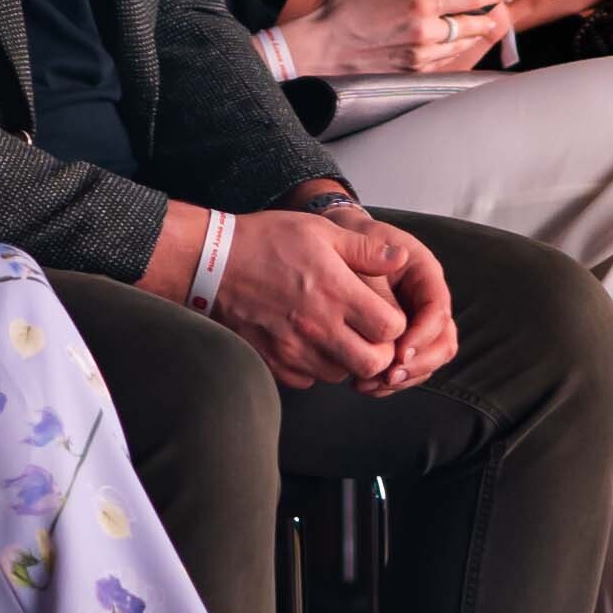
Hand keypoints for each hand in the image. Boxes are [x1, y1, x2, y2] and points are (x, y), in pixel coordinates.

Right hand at [206, 202, 457, 392]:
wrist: (211, 263)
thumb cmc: (266, 242)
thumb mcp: (321, 232)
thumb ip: (366, 249)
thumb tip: (400, 257)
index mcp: (336, 292)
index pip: (391, 329)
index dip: (396, 324)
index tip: (384, 314)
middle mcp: (318, 327)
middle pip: (372, 363)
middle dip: (378, 352)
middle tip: (368, 334)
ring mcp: (294, 349)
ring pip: (341, 375)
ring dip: (346, 360)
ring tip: (337, 336)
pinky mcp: (273, 362)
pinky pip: (308, 380)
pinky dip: (314, 368)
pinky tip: (309, 344)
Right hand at [286, 0, 518, 74]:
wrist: (322, 51)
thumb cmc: (344, 10)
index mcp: (419, 3)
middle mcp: (426, 32)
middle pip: (470, 26)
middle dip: (485, 18)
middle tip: (494, 12)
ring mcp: (420, 57)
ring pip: (459, 46)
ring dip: (471, 36)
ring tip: (478, 28)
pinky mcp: (412, 73)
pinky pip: (443, 62)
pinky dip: (452, 52)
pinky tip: (453, 46)